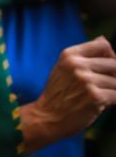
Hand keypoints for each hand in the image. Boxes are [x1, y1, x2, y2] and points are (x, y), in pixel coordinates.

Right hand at [21, 36, 115, 151]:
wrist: (47, 117)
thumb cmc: (58, 93)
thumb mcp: (64, 67)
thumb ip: (83, 55)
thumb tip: (103, 39)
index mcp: (70, 55)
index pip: (103, 45)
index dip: (111, 56)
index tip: (108, 67)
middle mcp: (77, 65)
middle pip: (114, 63)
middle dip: (114, 76)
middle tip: (104, 85)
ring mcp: (86, 80)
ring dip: (113, 90)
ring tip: (102, 97)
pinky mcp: (95, 96)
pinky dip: (114, 100)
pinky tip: (104, 104)